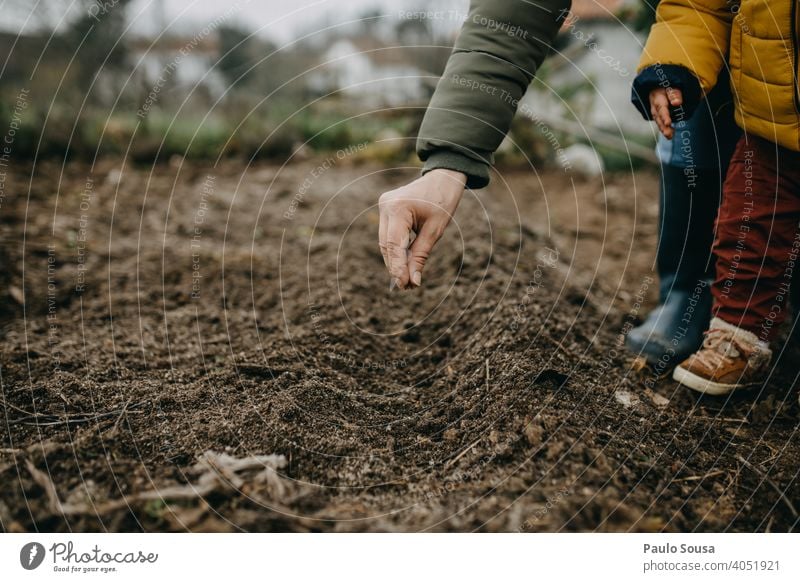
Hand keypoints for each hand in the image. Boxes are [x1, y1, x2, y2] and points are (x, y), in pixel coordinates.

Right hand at [378, 168, 465, 289]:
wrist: (443, 177)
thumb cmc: (443, 200)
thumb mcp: (435, 230)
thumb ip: (421, 255)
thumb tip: (413, 280)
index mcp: (397, 208)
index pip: (393, 244)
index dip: (397, 267)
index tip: (404, 285)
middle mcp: (385, 206)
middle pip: (386, 245)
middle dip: (396, 267)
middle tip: (407, 287)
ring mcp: (383, 206)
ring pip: (385, 242)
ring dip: (395, 261)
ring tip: (407, 281)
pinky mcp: (386, 209)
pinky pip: (388, 235)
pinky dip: (396, 250)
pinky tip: (404, 265)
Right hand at [649, 87, 683, 138]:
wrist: (655, 88)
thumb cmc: (665, 87)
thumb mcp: (671, 87)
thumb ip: (674, 95)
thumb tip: (677, 103)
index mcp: (657, 99)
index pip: (662, 109)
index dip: (665, 116)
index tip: (668, 123)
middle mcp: (654, 108)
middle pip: (659, 118)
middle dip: (663, 127)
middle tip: (668, 135)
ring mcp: (655, 113)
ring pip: (658, 122)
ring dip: (664, 130)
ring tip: (669, 137)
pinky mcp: (657, 116)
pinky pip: (660, 123)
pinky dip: (664, 129)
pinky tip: (670, 135)